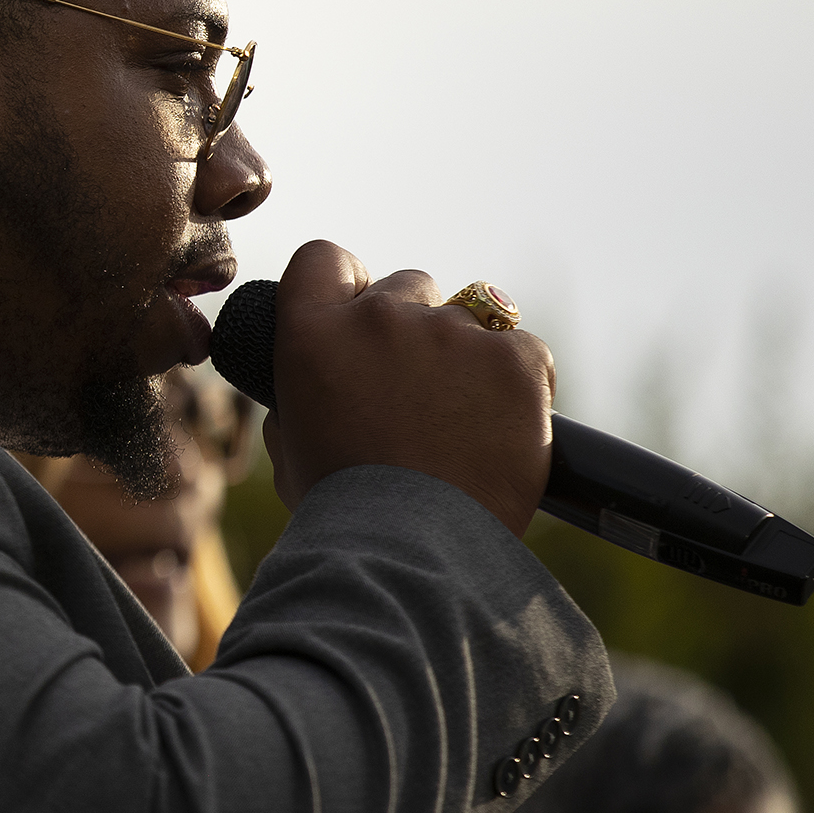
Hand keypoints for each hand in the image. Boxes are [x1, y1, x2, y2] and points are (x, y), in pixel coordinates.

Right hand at [259, 241, 553, 537]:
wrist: (412, 554)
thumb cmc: (343, 514)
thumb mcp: (291, 448)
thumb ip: (299, 397)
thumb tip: (316, 388)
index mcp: (313, 333)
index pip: (324, 258)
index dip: (345, 282)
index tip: (358, 311)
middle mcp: (380, 317)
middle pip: (408, 284)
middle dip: (414, 326)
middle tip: (418, 389)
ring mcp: (452, 333)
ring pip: (470, 315)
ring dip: (467, 353)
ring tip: (464, 420)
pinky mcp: (516, 359)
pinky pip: (522, 351)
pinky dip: (518, 383)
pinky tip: (502, 428)